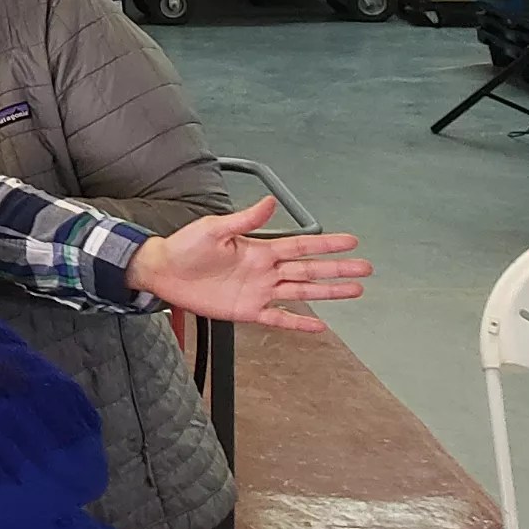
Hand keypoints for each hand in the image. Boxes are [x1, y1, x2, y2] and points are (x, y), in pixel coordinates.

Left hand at [128, 196, 367, 333]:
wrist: (163, 270)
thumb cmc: (185, 246)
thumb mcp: (215, 228)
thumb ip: (244, 218)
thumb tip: (269, 202)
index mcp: (259, 249)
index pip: (301, 246)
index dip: (326, 244)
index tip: (351, 241)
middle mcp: (265, 271)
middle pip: (309, 270)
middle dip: (337, 269)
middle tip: (365, 268)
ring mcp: (259, 291)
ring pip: (301, 293)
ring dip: (328, 292)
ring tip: (354, 290)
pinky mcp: (247, 310)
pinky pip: (279, 318)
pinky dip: (298, 322)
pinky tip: (319, 325)